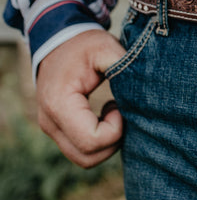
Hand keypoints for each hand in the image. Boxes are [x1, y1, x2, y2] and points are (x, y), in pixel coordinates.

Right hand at [36, 29, 126, 167]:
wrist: (58, 40)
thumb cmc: (84, 44)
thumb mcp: (105, 48)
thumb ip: (124, 66)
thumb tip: (143, 89)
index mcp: (59, 104)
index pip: (91, 141)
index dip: (115, 130)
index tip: (119, 105)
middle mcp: (49, 122)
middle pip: (87, 157)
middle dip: (113, 141)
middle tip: (120, 111)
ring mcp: (50, 128)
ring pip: (84, 159)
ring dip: (106, 143)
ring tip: (113, 112)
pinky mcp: (57, 130)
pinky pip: (80, 151)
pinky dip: (98, 142)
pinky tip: (105, 116)